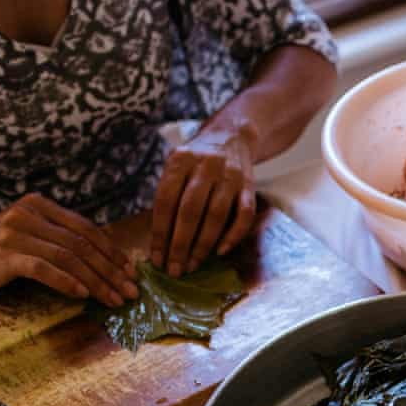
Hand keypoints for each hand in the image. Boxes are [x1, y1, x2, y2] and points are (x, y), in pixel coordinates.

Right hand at [0, 194, 134, 305]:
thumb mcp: (31, 233)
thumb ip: (62, 237)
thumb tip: (106, 253)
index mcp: (41, 206)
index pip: (87, 228)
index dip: (113, 252)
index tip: (132, 272)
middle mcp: (30, 215)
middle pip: (83, 245)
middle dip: (112, 271)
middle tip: (132, 292)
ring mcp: (17, 234)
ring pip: (69, 258)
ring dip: (97, 282)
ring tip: (114, 300)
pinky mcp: (5, 256)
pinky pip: (44, 269)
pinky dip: (67, 282)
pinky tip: (83, 295)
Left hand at [150, 124, 257, 276]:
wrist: (232, 136)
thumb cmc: (197, 160)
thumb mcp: (176, 166)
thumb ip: (168, 194)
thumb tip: (159, 239)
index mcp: (180, 160)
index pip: (166, 201)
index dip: (160, 232)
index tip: (157, 257)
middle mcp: (205, 166)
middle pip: (189, 211)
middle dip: (180, 244)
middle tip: (174, 269)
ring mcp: (230, 176)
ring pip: (216, 215)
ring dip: (203, 244)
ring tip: (192, 265)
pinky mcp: (249, 186)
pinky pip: (244, 215)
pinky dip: (233, 235)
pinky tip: (220, 252)